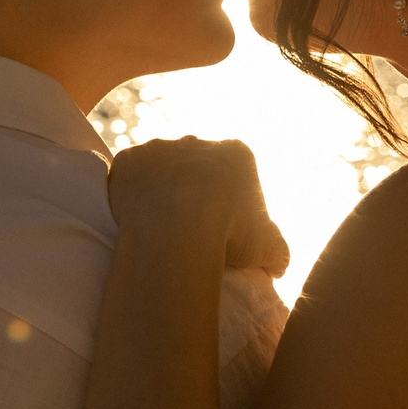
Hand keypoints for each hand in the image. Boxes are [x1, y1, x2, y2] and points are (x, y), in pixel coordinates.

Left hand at [107, 137, 290, 277]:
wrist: (176, 227)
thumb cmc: (229, 233)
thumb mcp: (270, 249)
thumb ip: (278, 253)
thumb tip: (276, 266)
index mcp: (236, 154)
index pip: (236, 174)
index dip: (231, 202)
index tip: (224, 228)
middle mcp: (197, 142)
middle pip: (197, 168)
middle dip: (194, 192)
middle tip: (190, 228)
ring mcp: (160, 147)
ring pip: (161, 169)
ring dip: (161, 190)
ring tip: (159, 226)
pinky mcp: (129, 160)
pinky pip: (130, 176)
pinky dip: (131, 193)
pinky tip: (135, 218)